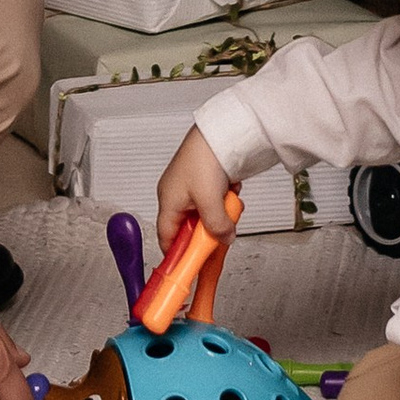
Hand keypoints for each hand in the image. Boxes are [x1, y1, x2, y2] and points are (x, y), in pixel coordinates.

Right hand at [155, 125, 238, 247]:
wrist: (222, 129)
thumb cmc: (204, 156)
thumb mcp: (209, 200)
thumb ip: (216, 227)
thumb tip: (224, 240)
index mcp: (167, 201)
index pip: (167, 240)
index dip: (179, 256)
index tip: (192, 270)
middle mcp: (177, 196)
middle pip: (191, 230)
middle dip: (209, 231)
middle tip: (221, 233)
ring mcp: (193, 189)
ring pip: (207, 216)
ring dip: (221, 214)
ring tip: (229, 203)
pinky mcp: (208, 182)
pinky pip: (217, 202)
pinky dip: (226, 201)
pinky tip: (232, 192)